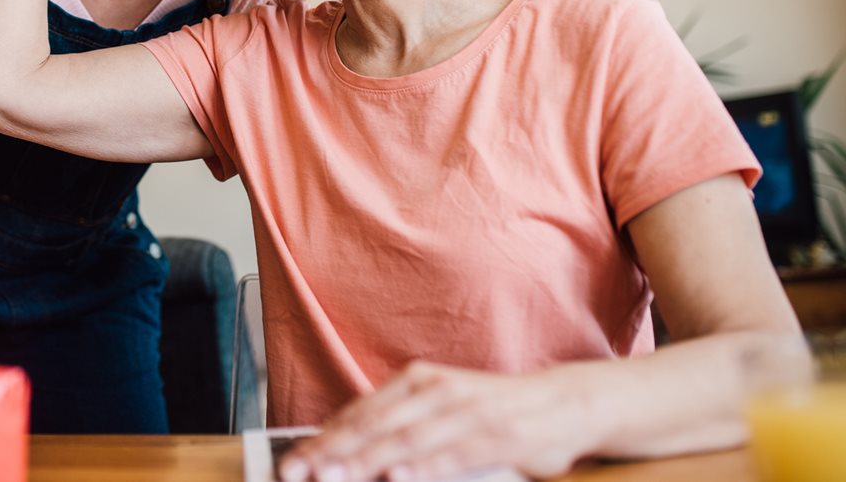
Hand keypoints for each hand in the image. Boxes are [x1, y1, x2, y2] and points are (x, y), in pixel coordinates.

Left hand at [279, 362, 593, 481]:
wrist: (564, 402)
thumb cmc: (492, 410)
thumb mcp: (440, 408)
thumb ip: (400, 425)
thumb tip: (351, 451)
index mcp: (416, 382)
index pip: (358, 414)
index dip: (322, 440)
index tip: (290, 463)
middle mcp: (435, 390)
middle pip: (372, 426)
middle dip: (331, 454)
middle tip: (297, 474)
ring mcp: (465, 411)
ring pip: (405, 440)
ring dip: (365, 461)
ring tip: (333, 477)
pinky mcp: (496, 434)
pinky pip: (452, 454)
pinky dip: (423, 467)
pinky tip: (398, 477)